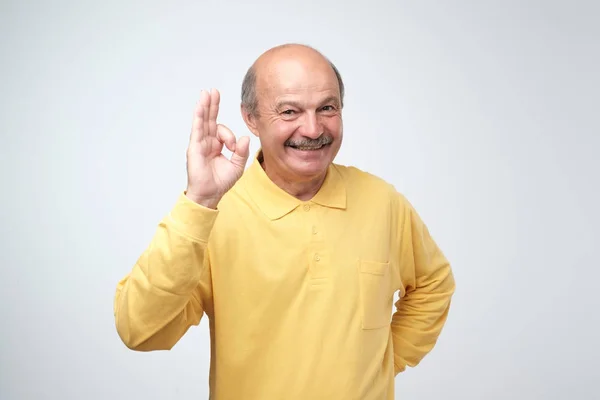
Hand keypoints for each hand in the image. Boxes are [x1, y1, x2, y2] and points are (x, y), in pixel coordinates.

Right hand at [185, 89, 250, 207]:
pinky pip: (197, 129)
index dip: (230, 136)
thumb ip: (242, 151)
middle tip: (214, 91)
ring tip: (206, 93)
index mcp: (216, 145)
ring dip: (204, 106)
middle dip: (212, 105)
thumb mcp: (237, 165)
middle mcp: (207, 142)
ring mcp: (200, 143)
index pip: (222, 131)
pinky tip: (199, 107)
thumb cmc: (221, 182)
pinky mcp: (195, 147)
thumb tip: (245, 138)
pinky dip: (198, 117)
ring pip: (203, 121)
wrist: (210, 194)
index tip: (233, 147)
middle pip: (210, 119)